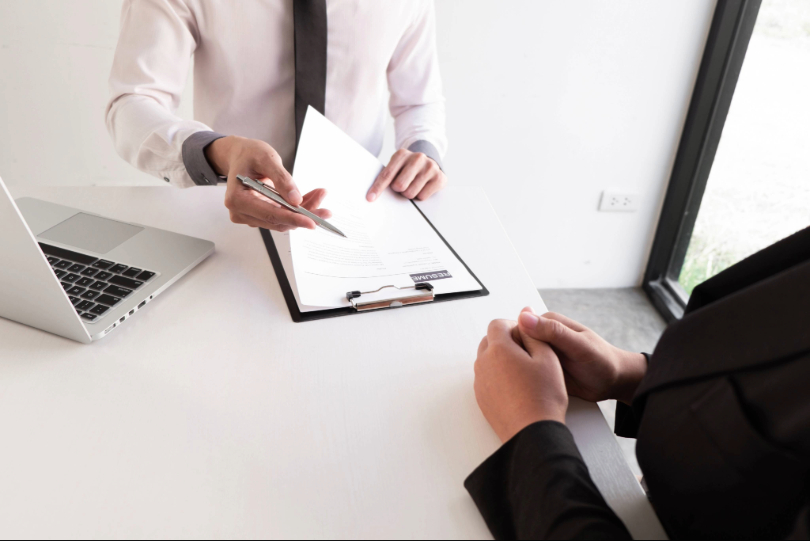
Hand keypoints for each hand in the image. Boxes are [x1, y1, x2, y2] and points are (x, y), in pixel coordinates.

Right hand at [206, 136, 331, 231]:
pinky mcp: (259, 216)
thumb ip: (281, 179)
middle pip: (279, 221)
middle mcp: (241, 212)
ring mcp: (249, 216)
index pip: (270, 214)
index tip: (312, 222)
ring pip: (283, 221)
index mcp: (237, 199)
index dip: (293, 219)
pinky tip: (311, 198)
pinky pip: (282, 217)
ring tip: (320, 196)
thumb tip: (296, 200)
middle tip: (326, 210)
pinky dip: (298, 210)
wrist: (241, 155)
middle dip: (304, 216)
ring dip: (304, 212)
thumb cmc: (249, 154)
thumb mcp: (266, 158)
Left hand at [366, 149, 446, 201]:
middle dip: (398, 190)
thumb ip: (387, 176)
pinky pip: (422, 197)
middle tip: (402, 185)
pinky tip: (422, 186)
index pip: (387, 174)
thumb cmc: (408, 168)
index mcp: (402, 154)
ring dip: (409, 193)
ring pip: (411, 193)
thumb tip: (373, 194)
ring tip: (413, 184)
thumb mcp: (396, 166)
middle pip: (399, 186)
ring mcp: (430, 167)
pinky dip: (420, 196)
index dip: (378, 188)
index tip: (370, 198)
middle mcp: (417, 158)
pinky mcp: (439, 177)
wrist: (430, 162)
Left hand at [474, 319, 568, 442]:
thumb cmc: (543, 396)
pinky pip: (487, 378)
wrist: (532, 432)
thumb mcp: (547, 357)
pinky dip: (499, 376)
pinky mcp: (481, 398)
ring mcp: (480, 382)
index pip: (497, 324)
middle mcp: (483, 364)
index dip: (514, 326)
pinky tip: (517, 387)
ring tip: (525, 372)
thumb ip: (533, 333)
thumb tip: (524, 316)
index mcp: (498, 349)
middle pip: (489, 341)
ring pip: (487, 360)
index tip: (527, 337)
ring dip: (502, 359)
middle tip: (528, 354)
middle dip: (506, 341)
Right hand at [517, 309, 647, 403]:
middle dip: (512, 358)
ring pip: (519, 360)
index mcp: (548, 324)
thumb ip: (552, 331)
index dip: (511, 342)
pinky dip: (523, 380)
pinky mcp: (543, 370)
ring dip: (516, 370)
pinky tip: (521, 388)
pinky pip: (528, 374)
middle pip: (516, 345)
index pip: (518, 328)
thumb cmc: (601, 360)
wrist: (614, 382)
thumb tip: (524, 316)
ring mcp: (542, 355)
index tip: (514, 357)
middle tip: (513, 374)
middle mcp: (542, 338)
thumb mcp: (578, 345)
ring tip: (513, 382)